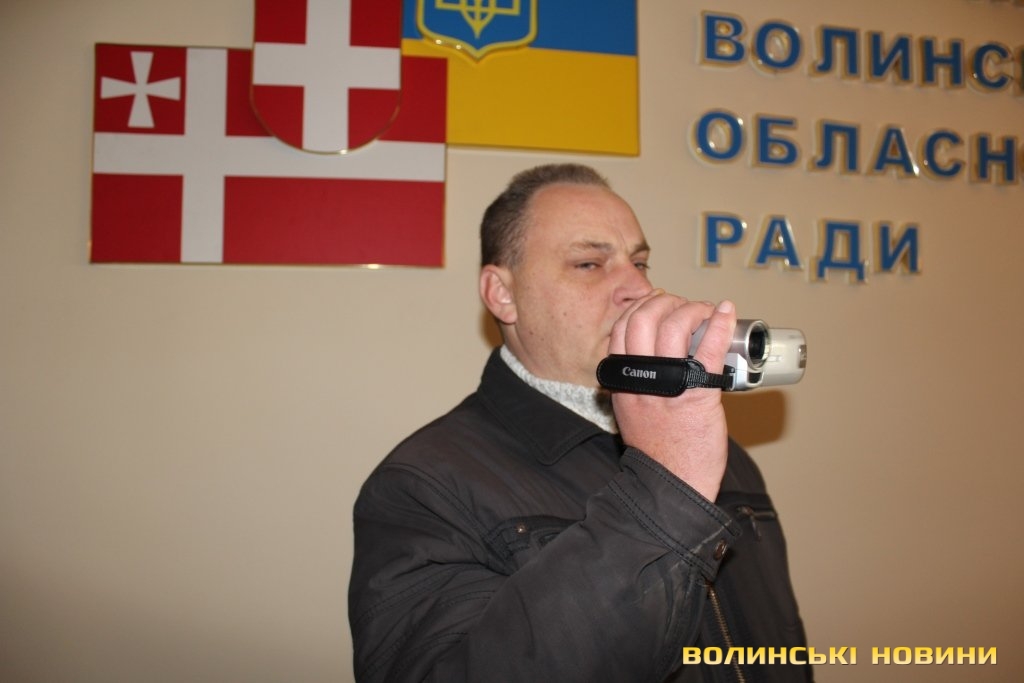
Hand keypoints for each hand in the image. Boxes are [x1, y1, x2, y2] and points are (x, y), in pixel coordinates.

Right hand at [608, 292, 736, 500]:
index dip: (641, 309)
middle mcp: (641, 379)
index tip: (658, 306)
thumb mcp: (632, 411)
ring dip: (692, 309)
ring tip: (705, 312)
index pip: (621, 329)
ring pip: (673, 326)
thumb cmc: (658, 453)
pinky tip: (725, 314)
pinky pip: (707, 349)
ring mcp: (668, 385)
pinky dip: (719, 325)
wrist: (671, 486)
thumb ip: (639, 382)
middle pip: (643, 319)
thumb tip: (660, 354)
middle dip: (665, 302)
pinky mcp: (698, 395)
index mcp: (623, 382)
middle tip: (684, 307)